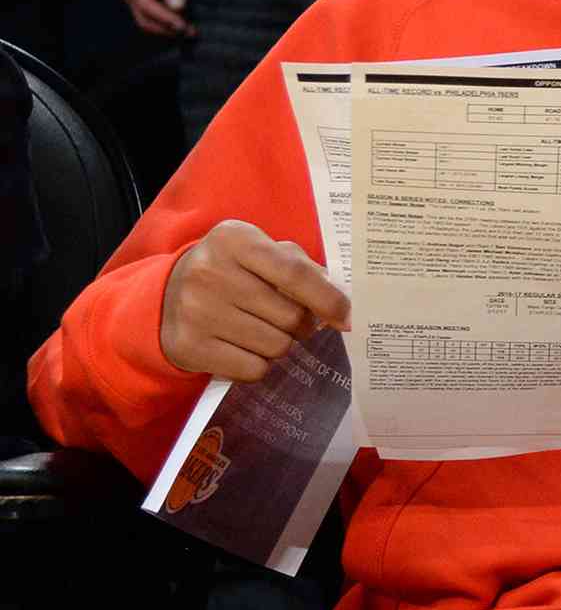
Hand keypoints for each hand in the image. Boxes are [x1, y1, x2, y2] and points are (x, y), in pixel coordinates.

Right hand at [120, 0, 193, 36]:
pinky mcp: (143, 2)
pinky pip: (152, 18)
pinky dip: (167, 24)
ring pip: (147, 22)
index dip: (166, 19)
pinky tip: (184, 25)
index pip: (148, 6)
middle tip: (191, 32)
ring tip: (190, 31)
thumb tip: (177, 7)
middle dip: (167, 29)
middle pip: (145, 19)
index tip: (184, 26)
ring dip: (167, 30)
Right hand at [160, 219, 350, 381]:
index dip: (328, 300)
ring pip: (275, 346)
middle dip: (302, 324)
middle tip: (290, 320)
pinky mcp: (188, 346)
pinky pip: (252, 369)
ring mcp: (196, 311)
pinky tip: (244, 348)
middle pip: (290, 316)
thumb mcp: (260, 253)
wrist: (165, 296)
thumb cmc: (231, 271)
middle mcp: (210, 272)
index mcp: (234, 240)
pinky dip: (258, 364)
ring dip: (280, 344)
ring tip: (263, 330)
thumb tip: (342, 304)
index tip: (346, 317)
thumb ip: (302, 268)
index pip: (295, 274)